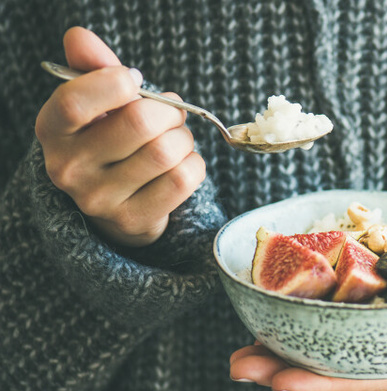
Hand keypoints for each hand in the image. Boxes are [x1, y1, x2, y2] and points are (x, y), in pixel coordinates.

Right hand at [35, 27, 204, 246]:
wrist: (118, 202)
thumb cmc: (110, 139)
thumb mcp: (98, 103)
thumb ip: (93, 67)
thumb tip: (79, 37)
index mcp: (53, 130)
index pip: (76, 101)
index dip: (116, 83)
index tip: (135, 81)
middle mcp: (68, 168)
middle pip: (139, 123)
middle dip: (169, 111)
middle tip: (171, 115)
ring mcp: (100, 199)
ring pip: (166, 151)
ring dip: (184, 138)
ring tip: (176, 139)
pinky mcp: (133, 219)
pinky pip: (184, 178)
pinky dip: (195, 163)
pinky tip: (182, 163)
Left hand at [229, 275, 386, 390]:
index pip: (366, 379)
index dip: (323, 381)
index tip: (279, 381)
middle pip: (335, 368)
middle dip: (285, 369)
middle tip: (236, 364)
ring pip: (329, 348)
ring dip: (284, 347)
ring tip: (240, 348)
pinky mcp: (383, 314)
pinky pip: (339, 322)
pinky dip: (306, 320)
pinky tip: (276, 313)